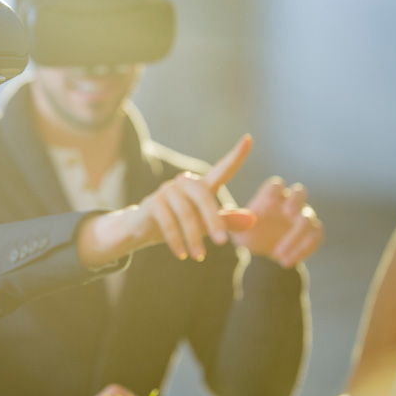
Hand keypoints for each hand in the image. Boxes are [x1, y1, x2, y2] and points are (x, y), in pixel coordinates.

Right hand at [124, 134, 255, 260]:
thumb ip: (227, 222)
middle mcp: (184, 183)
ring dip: (193, 237)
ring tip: (199, 256)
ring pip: (185, 212)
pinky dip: (176, 239)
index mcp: (201, 186)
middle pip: (203, 196)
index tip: (249, 139)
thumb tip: (253, 219)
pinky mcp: (152, 203)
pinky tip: (182, 254)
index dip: (236, 155)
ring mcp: (167, 191)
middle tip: (221, 243)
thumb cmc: (179, 224)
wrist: (143, 229)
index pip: (222, 169)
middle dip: (213, 220)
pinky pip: (167, 221)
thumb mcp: (205, 225)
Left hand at [231, 176, 323, 267]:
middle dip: (296, 201)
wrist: (263, 253)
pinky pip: (315, 237)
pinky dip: (303, 250)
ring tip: (278, 254)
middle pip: (300, 192)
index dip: (274, 192)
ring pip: (308, 219)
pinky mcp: (313, 232)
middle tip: (289, 213)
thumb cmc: (249, 233)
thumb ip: (232, 220)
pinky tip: (287, 262)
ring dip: (295, 236)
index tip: (269, 203)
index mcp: (270, 197)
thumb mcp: (237, 229)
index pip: (276, 186)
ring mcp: (303, 217)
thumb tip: (225, 212)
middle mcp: (289, 203)